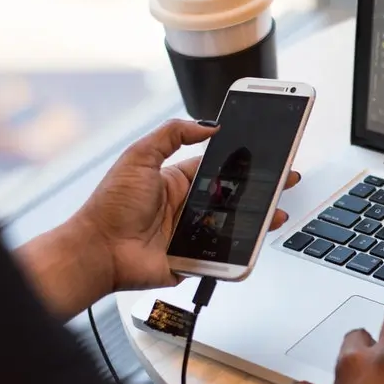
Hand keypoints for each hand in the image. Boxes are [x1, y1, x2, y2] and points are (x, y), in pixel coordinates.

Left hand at [76, 119, 300, 291]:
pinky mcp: (193, 259)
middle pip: (233, 196)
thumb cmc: (110, 206)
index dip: (242, 162)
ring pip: (234, 225)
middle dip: (260, 189)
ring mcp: (191, 234)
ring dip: (258, 218)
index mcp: (176, 181)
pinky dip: (241, 249)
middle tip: (285, 180)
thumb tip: (206, 125)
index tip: (264, 154)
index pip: (218, 168)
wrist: (98, 251)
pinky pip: (223, 254)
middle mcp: (186, 206)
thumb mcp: (138, 156)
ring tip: (278, 211)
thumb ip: (171, 134)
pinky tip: (257, 239)